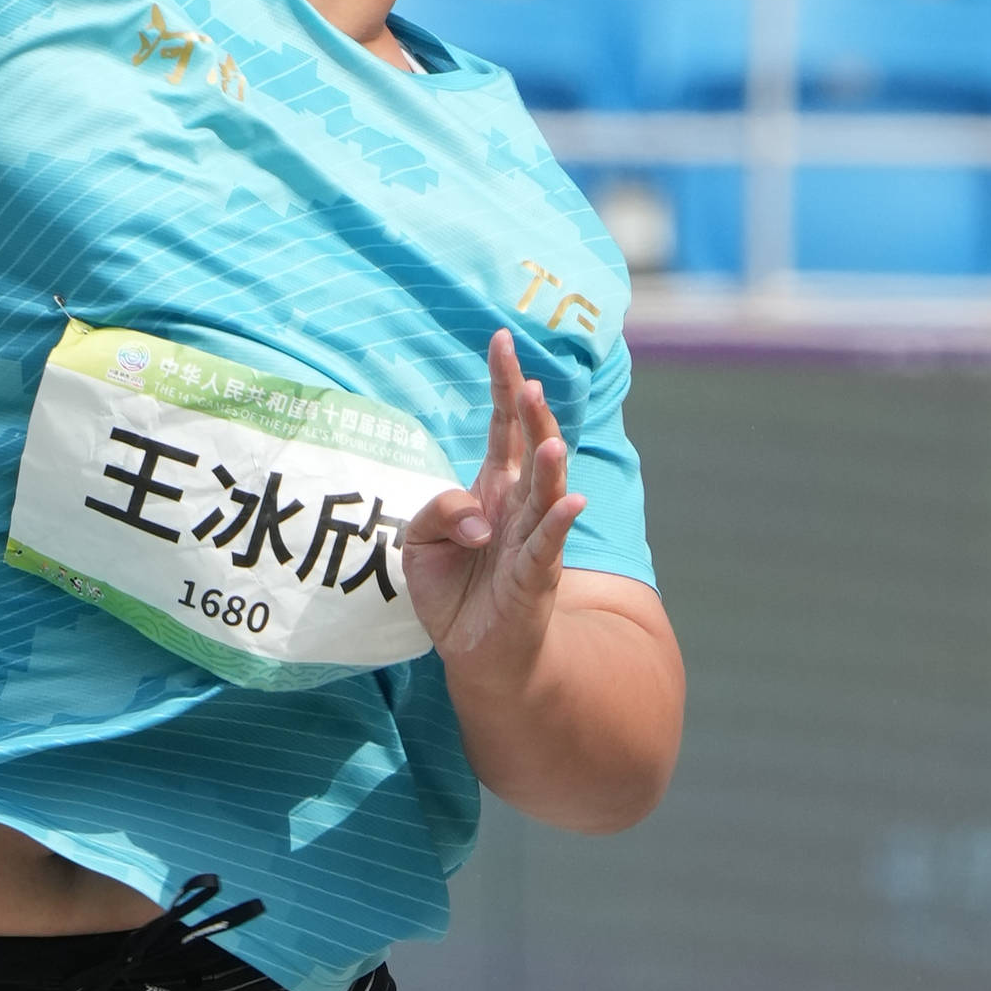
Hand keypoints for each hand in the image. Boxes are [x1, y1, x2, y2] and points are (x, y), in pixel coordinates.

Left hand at [399, 330, 585, 680]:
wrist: (476, 651)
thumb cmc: (452, 589)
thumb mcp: (419, 542)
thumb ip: (437, 511)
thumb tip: (478, 515)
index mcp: (492, 487)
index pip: (501, 425)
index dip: (502, 384)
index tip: (500, 339)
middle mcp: (519, 504)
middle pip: (529, 448)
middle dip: (530, 414)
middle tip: (527, 379)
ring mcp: (531, 537)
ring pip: (544, 492)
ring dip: (548, 465)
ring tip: (548, 439)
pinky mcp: (534, 576)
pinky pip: (548, 545)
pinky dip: (559, 523)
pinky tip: (571, 501)